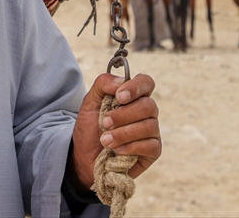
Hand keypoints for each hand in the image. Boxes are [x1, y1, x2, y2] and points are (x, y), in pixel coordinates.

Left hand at [70, 73, 160, 190]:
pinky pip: (150, 145)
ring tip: (105, 140)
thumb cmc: (90, 128)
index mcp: (133, 96)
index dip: (135, 87)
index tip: (119, 97)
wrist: (84, 157)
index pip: (146, 82)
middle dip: (124, 115)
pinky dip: (130, 147)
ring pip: (149, 126)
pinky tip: (117, 150)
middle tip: (105, 123)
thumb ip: (103, 84)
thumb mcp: (89, 103)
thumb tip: (122, 81)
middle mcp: (146, 112)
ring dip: (123, 133)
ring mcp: (152, 131)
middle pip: (148, 105)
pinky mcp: (153, 151)